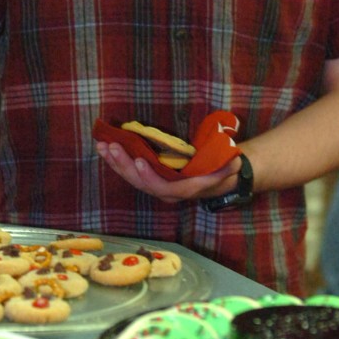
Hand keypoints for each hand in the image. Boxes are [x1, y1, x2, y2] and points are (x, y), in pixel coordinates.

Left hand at [95, 140, 240, 202]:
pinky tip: (105, 147)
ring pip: (132, 178)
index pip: (163, 187)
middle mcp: (166, 191)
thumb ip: (229, 166)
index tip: (139, 159)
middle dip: (125, 165)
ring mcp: (156, 185)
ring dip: (116, 162)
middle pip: (141, 182)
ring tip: (103, 146)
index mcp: (183, 189)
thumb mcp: (228, 167)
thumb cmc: (220, 169)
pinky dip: (117, 160)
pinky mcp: (148, 177)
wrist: (216, 178)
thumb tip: (234, 161)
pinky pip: (131, 171)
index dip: (149, 175)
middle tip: (112, 147)